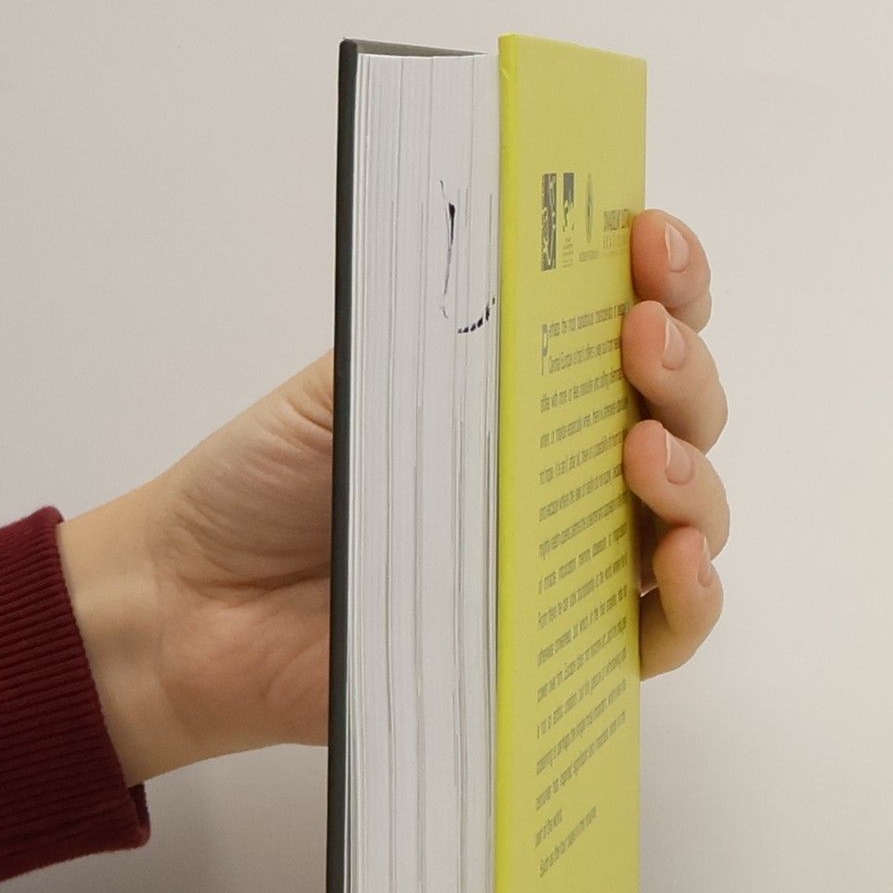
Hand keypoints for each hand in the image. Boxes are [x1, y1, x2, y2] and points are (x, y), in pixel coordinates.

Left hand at [59, 208, 729, 782]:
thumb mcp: (353, 376)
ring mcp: (570, 560)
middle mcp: (565, 470)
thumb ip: (445, 333)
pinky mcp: (558, 650)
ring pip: (692, 516)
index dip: (668, 275)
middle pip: (685, 413)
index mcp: (525, 385)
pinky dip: (690, 597)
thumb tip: (535, 276)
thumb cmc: (269, 484)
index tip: (651, 242)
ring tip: (644, 453)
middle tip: (643, 341)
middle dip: (684, 366)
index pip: (634, 320)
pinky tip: (674, 558)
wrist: (199, 602)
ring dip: (693, 476)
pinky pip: (661, 634)